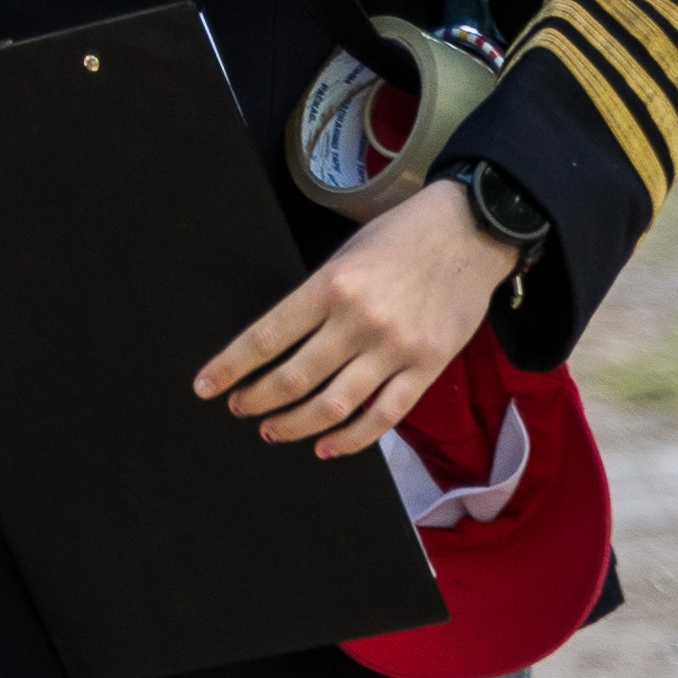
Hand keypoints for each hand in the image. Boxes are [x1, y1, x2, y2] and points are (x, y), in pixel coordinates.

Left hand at [196, 173, 504, 456]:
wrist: (470, 231)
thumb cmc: (401, 238)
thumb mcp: (346, 256)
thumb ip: (315, 300)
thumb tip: (277, 348)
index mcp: (330, 285)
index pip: (265, 337)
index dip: (230, 367)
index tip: (206, 387)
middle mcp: (359, 319)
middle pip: (293, 378)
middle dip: (257, 399)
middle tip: (241, 409)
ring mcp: (396, 347)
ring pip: (333, 404)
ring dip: (295, 425)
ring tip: (273, 430)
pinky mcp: (428, 366)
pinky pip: (384, 416)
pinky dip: (351, 439)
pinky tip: (326, 446)